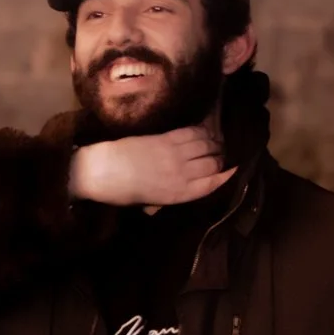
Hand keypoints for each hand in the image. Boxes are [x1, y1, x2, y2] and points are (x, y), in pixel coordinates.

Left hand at [69, 126, 234, 206]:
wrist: (100, 171)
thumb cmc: (122, 191)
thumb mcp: (149, 202)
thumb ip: (170, 196)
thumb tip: (186, 189)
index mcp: (178, 194)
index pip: (214, 184)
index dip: (227, 176)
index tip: (234, 170)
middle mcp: (182, 174)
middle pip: (214, 163)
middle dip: (221, 159)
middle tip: (220, 156)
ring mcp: (174, 154)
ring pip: (207, 145)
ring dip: (213, 144)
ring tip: (213, 144)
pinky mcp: (166, 138)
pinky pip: (192, 132)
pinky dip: (201, 132)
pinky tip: (202, 133)